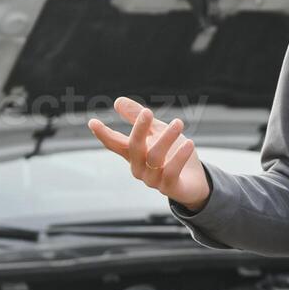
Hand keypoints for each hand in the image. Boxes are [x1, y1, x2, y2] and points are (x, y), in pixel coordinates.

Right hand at [87, 96, 210, 210]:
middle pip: (134, 148)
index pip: (115, 144)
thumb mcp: (157, 132)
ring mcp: (152, 180)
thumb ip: (139, 118)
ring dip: (166, 138)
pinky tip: (189, 143)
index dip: (103, 134)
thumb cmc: (173, 153)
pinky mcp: (169, 188)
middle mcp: (139, 168)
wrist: (196, 181)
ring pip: (154, 158)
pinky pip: (171, 172)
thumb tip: (117, 101)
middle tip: (147, 111)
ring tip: (178, 122)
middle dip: (139, 129)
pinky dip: (179, 157)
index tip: (92, 122)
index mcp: (133, 154)